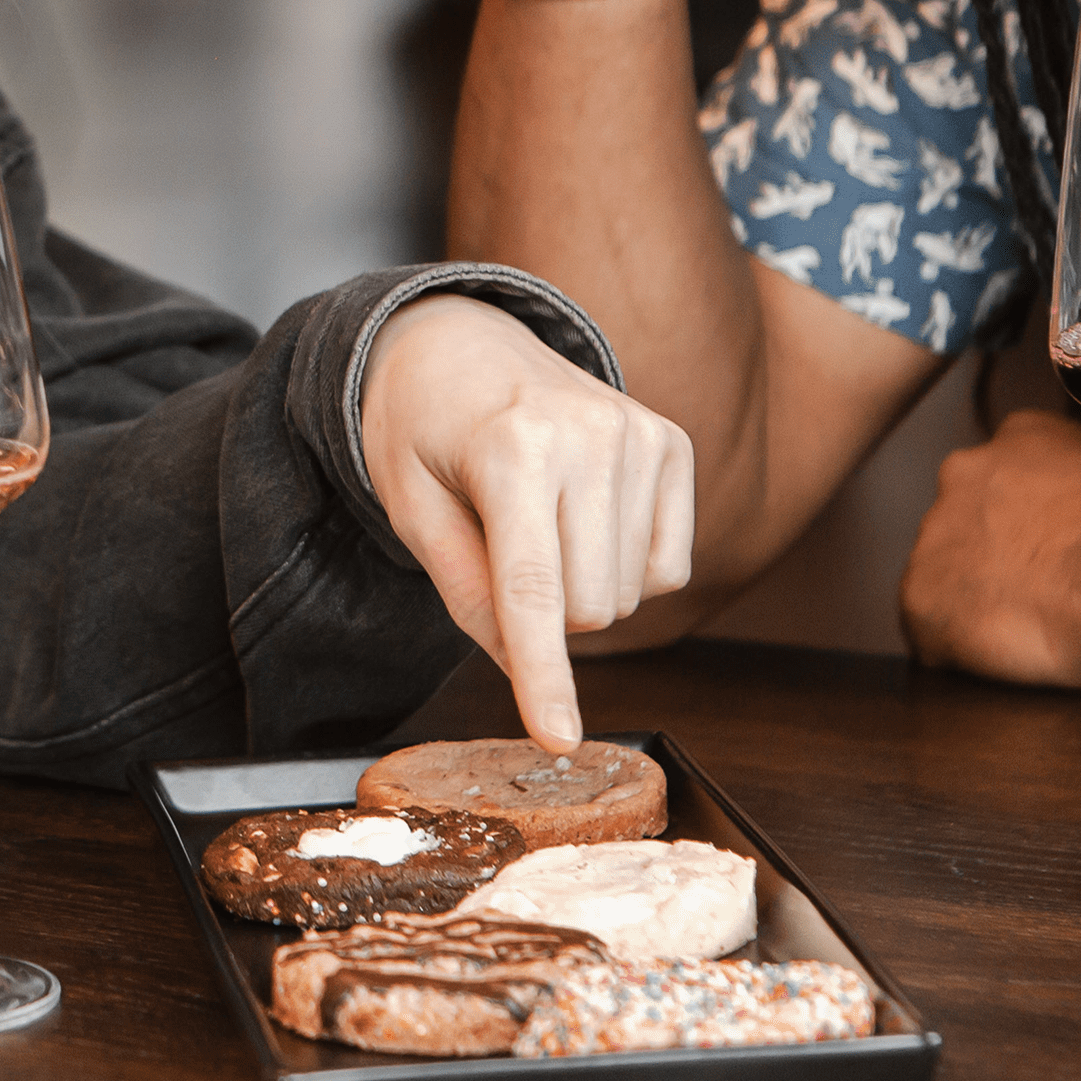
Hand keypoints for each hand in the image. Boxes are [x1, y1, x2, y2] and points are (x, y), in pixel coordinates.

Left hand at [360, 295, 694, 750]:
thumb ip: (463, 588)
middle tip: (500, 552)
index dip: (543, 676)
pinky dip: (627, 568)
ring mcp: (639, 434)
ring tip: (538, 522)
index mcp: (510, 448)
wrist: (462, 341)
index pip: (533, 591)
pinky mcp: (671, 441)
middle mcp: (589, 435)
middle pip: (589, 609)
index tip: (557, 739)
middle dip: (543, 616)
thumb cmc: (424, 426)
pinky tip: (585, 517)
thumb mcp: (409, 505)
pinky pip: (670, 566)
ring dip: (582, 590)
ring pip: (631, 595)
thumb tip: (522, 664)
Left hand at [899, 409, 1080, 685]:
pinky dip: (966, 652)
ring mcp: (934, 536)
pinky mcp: (920, 598)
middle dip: (999, 559)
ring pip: (949, 579)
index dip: (1034, 529)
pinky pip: (936, 635)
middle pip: (970, 528)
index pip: (1008, 483)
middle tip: (1049, 592)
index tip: (1059, 554)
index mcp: (1016, 437)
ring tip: (1041, 626)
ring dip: (982, 602)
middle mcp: (961, 474)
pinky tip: (1018, 654)